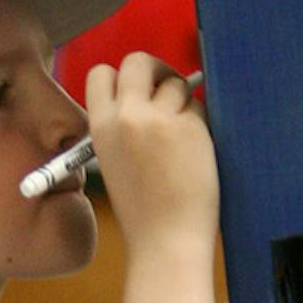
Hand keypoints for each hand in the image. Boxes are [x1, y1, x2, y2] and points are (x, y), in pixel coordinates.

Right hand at [87, 55, 217, 258]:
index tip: (138, 90)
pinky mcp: (191, 128)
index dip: (123, 77)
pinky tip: (197, 151)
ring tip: (184, 137)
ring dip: (183, 101)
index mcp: (100, 126)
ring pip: (175, 83)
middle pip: (139, 61)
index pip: (102, 73)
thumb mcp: (114, 161)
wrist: (166, 240)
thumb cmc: (143, 209)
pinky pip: (199, 107)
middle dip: (157, 69)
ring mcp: (160, 120)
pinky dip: (201, 122)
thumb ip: (123, 125)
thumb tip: (149, 91)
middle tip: (169, 89)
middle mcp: (127, 116)